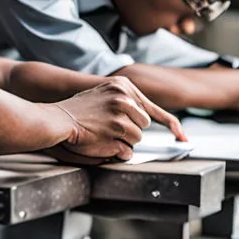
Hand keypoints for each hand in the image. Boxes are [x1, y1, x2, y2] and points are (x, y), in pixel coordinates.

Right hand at [54, 78, 184, 162]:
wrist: (56, 118)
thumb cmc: (76, 109)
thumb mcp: (102, 94)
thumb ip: (123, 99)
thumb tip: (145, 116)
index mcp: (123, 86)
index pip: (154, 108)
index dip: (171, 125)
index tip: (182, 137)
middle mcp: (124, 98)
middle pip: (144, 125)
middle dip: (131, 130)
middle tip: (108, 128)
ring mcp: (121, 114)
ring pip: (137, 138)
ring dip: (123, 141)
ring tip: (102, 134)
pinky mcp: (116, 130)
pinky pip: (127, 150)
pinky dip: (117, 152)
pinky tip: (100, 143)